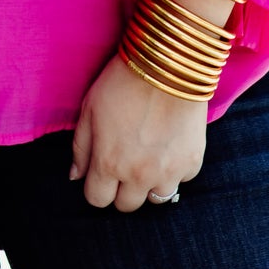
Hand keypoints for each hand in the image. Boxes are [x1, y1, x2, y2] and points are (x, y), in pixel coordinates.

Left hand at [69, 50, 207, 211]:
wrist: (169, 63)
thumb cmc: (123, 81)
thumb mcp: (89, 108)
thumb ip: (81, 147)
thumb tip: (76, 176)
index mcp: (109, 163)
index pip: (97, 200)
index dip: (97, 187)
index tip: (101, 174)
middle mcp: (138, 175)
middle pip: (126, 205)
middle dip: (122, 189)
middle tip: (125, 164)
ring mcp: (168, 172)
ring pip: (156, 199)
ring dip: (149, 185)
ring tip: (148, 159)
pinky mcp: (192, 162)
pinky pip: (181, 180)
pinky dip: (175, 169)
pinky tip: (169, 145)